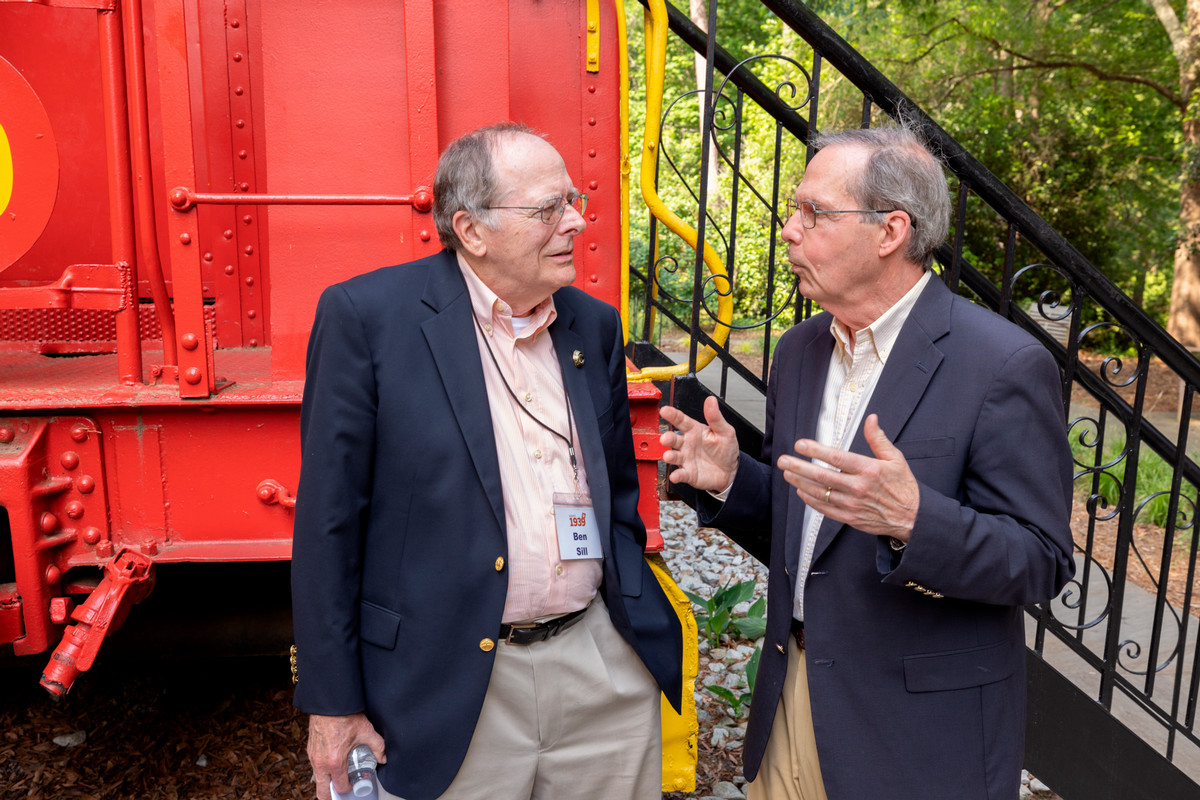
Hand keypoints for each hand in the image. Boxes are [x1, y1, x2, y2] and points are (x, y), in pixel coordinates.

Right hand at [307, 713, 385, 799]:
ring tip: (337, 779)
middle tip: (340, 793)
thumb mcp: (366, 731)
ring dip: (326, 783)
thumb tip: (384, 757)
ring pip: (317, 780)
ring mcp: (313, 757)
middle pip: (322, 791)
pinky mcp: (310, 750)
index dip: (348, 789)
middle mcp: (321, 763)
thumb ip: (378, 746)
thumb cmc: (344, 716)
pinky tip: (330, 765)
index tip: (353, 785)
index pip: (340, 787)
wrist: (329, 703)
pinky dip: (321, 771)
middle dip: (331, 796)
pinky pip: (314, 767)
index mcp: (335, 762)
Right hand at [660, 396, 739, 491]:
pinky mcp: (688, 473)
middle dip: (667, 438)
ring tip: (668, 456)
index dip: (672, 415)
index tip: (664, 410)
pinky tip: (675, 475)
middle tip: (665, 438)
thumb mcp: (725, 431)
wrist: (730, 470)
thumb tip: (711, 400)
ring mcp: (686, 459)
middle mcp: (686, 444)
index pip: (681, 420)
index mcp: (694, 430)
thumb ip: (715, 417)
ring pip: (674, 456)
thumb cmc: (725, 449)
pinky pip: (680, 474)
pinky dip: (676, 475)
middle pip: (673, 439)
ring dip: (669, 456)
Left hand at [776, 414, 918, 541]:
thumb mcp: (896, 459)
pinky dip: (810, 500)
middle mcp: (858, 487)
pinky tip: (801, 492)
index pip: (837, 458)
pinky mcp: (850, 517)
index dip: (816, 451)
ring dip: (800, 483)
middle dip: (799, 467)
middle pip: (822, 476)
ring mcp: (852, 504)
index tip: (800, 444)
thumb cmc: (904, 487)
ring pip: (820, 493)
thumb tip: (871, 419)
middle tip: (784, 460)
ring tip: (787, 473)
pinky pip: (825, 509)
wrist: (912, 518)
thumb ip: (878, 439)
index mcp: (869, 470)